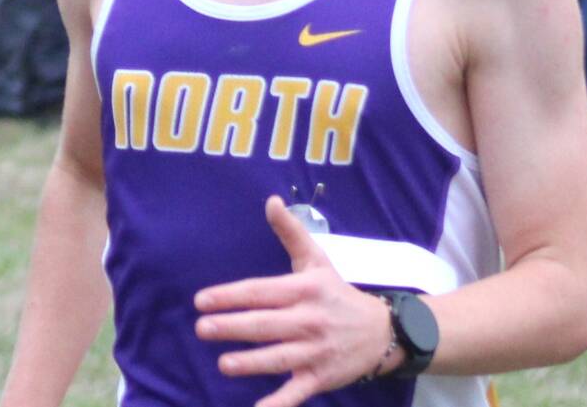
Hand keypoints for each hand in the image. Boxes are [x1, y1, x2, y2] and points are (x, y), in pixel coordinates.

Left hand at [193, 196, 397, 406]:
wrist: (385, 332)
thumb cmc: (337, 294)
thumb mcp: (316, 260)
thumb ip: (290, 232)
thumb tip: (270, 200)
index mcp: (303, 290)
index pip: (261, 291)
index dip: (230, 296)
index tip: (201, 300)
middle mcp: (309, 320)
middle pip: (266, 324)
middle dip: (233, 326)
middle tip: (201, 328)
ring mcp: (315, 352)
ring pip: (279, 358)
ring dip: (251, 363)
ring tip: (224, 363)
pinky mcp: (321, 378)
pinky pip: (297, 392)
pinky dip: (279, 403)